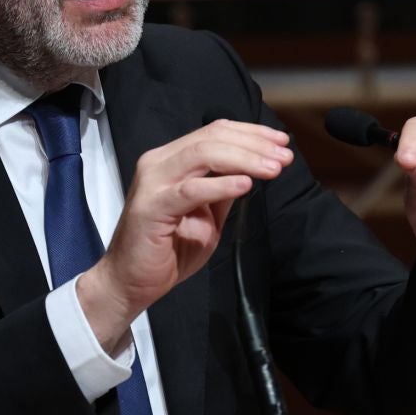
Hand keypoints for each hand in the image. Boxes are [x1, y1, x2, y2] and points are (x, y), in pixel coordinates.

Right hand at [76, 120, 292, 351]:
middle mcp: (159, 163)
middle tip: (284, 156)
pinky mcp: (152, 206)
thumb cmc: (167, 251)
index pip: (215, 132)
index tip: (281, 142)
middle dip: (255, 144)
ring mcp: (153, 182)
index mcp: (171, 160)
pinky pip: (191, 189)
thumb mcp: (207, 216)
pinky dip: (221, 185)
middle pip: (212, 137)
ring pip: (204, 154)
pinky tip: (245, 185)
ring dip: (245, 159)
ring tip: (274, 169)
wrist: (131, 282)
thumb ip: (224, 191)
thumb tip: (253, 172)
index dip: (251, 133)